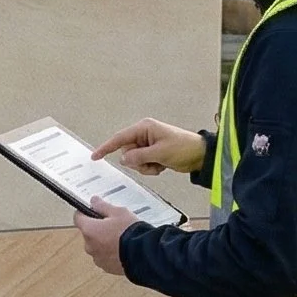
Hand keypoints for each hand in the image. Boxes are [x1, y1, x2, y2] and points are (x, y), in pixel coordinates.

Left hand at [74, 197, 137, 275]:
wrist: (143, 255)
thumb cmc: (131, 233)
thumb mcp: (119, 213)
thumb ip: (103, 206)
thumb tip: (94, 202)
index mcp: (89, 230)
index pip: (78, 218)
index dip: (85, 212)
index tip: (93, 210)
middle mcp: (89, 246)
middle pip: (88, 233)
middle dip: (98, 228)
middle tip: (113, 224)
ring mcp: (97, 258)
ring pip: (97, 246)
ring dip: (104, 241)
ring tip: (121, 237)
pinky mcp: (106, 267)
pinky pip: (105, 257)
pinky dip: (111, 252)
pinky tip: (123, 248)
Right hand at [92, 118, 206, 175]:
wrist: (200, 155)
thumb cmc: (184, 148)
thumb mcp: (160, 153)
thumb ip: (139, 156)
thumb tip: (124, 159)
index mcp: (144, 128)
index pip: (120, 138)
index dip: (106, 148)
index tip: (95, 156)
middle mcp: (144, 134)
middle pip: (127, 152)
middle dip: (137, 162)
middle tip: (152, 162)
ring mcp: (148, 144)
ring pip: (134, 160)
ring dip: (145, 166)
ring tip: (159, 164)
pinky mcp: (152, 153)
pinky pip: (142, 164)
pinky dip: (150, 168)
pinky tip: (162, 166)